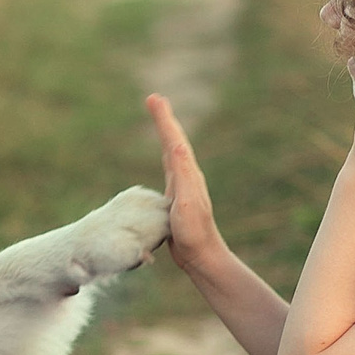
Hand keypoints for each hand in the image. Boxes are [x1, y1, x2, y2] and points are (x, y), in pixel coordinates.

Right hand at [147, 94, 225, 274]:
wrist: (201, 255)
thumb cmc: (193, 232)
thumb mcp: (186, 202)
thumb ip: (182, 176)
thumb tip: (176, 145)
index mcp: (187, 174)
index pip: (173, 139)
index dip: (163, 119)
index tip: (154, 99)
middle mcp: (186, 176)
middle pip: (174, 140)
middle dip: (164, 119)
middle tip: (154, 99)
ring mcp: (183, 186)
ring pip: (173, 151)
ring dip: (166, 132)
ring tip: (161, 118)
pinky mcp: (178, 196)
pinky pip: (170, 165)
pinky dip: (166, 151)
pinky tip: (166, 155)